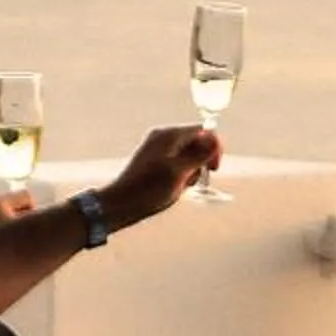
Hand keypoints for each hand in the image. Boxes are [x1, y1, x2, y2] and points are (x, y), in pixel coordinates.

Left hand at [97, 124, 221, 230]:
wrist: (120, 203)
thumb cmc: (149, 189)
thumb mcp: (179, 172)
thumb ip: (199, 156)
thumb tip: (215, 142)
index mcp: (169, 135)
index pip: (203, 131)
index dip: (214, 149)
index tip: (213, 169)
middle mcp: (163, 137)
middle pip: (196, 142)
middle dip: (201, 162)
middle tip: (193, 181)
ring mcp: (157, 148)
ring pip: (188, 154)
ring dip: (191, 170)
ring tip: (181, 186)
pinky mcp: (153, 160)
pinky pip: (177, 162)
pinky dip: (181, 174)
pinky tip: (173, 187)